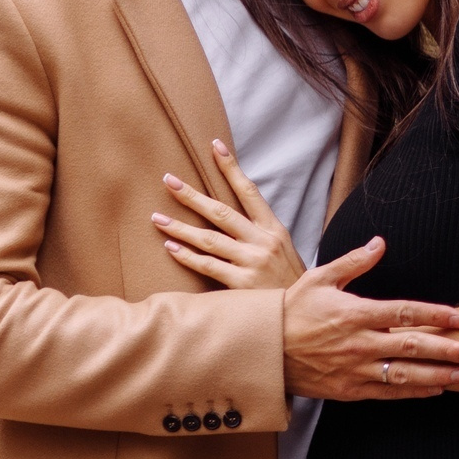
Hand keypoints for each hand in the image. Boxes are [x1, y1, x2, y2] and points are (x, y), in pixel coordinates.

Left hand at [155, 140, 303, 288]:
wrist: (300, 311)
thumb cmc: (287, 278)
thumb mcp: (281, 248)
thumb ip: (257, 231)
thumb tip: (225, 212)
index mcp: (273, 228)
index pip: (249, 191)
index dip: (231, 168)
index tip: (215, 146)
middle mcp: (263, 241)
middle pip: (221, 212)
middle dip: (192, 196)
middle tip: (169, 181)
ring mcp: (252, 262)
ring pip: (209, 239)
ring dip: (180, 228)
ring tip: (157, 218)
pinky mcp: (242, 284)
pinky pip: (208, 266)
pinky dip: (187, 256)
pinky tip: (170, 247)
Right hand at [281, 239, 458, 399]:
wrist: (261, 349)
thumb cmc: (291, 310)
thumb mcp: (320, 279)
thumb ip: (354, 262)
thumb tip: (380, 243)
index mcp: (355, 313)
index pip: (404, 312)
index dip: (435, 315)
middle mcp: (358, 343)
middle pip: (412, 347)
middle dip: (446, 350)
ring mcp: (354, 369)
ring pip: (403, 375)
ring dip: (436, 376)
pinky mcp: (348, 389)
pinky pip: (386, 393)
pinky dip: (413, 392)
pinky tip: (435, 390)